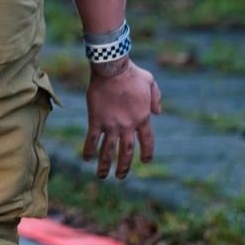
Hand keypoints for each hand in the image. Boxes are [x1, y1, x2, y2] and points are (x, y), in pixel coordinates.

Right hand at [82, 60, 160, 179]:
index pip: (147, 141)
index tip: (145, 161)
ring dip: (105, 165)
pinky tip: (86, 159)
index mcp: (142, 117)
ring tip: (102, 175)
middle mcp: (127, 125)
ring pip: (108, 150)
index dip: (147, 153)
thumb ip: (155, 98)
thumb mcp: (150, 81)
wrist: (111, 68)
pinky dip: (89, 150)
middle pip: (126, 151)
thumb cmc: (131, 72)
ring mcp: (111, 124)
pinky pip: (92, 139)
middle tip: (120, 176)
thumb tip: (158, 112)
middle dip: (124, 166)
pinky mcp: (96, 119)